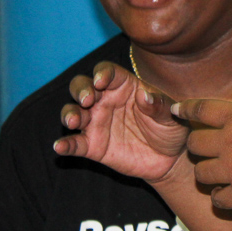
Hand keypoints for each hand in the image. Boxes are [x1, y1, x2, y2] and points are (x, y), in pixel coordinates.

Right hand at [54, 61, 188, 181]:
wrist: (170, 158)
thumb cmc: (171, 128)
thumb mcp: (171, 115)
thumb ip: (159, 104)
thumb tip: (144, 94)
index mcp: (125, 87)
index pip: (107, 72)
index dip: (101, 73)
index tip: (101, 82)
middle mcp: (106, 102)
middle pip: (82, 86)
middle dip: (80, 89)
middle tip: (87, 99)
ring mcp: (97, 123)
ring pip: (72, 111)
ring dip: (69, 113)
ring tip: (73, 121)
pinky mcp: (92, 146)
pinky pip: (74, 144)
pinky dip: (64, 144)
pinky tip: (60, 146)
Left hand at [175, 71, 231, 213]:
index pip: (203, 109)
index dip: (186, 108)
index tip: (176, 109)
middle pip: (194, 144)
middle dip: (197, 141)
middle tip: (208, 143)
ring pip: (200, 173)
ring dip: (207, 169)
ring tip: (220, 167)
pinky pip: (216, 198)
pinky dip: (219, 195)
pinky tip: (230, 189)